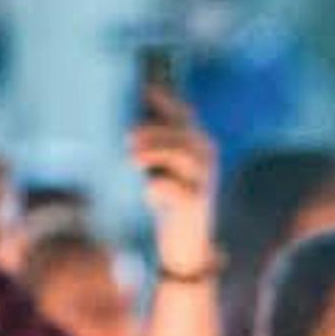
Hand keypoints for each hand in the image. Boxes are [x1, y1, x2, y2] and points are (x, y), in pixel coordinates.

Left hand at [130, 87, 215, 269]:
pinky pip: (177, 190)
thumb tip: (130, 124)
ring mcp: (204, 181)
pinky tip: (149, 195)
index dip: (166, 101)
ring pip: (182, 156)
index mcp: (199, 144)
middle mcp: (206, 159)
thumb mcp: (163, 169)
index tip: (145, 89)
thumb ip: (154, 145)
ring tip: (132, 158)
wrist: (189, 246)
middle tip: (128, 137)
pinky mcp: (196, 205)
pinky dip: (159, 190)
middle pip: (182, 134)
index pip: (184, 115)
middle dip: (155, 131)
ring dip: (155, 152)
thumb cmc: (172, 202)